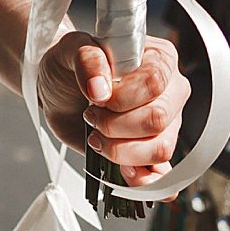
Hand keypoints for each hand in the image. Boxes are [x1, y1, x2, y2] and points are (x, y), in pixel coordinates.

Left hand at [35, 31, 189, 185]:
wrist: (59, 91)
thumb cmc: (71, 65)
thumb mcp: (71, 49)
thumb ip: (88, 60)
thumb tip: (100, 89)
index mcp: (160, 59)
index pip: (154, 82)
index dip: (121, 97)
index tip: (95, 96)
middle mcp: (170, 92)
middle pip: (158, 120)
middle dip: (116, 125)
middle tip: (91, 116)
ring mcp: (167, 125)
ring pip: (160, 150)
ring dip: (121, 151)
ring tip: (99, 138)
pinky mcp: (154, 152)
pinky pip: (163, 176)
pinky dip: (144, 181)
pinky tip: (123, 173)